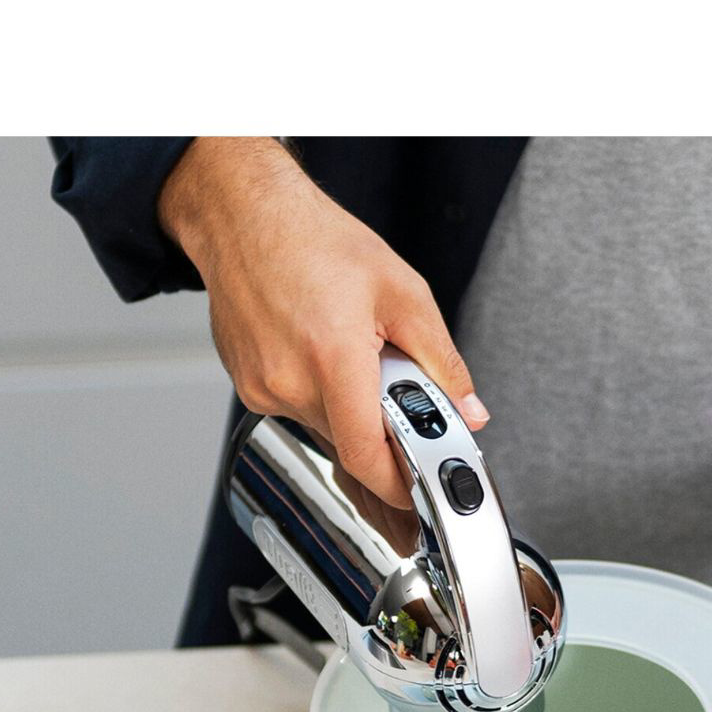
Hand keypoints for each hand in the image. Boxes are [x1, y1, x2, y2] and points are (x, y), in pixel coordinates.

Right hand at [158, 138, 486, 507]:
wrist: (244, 216)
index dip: (397, 487)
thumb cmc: (315, 241)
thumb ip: (441, 361)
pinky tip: (321, 352)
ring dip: (350, 408)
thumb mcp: (402, 292)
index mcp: (332, 357)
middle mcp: (290, 381)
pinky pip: (298, 411)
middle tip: (396, 392)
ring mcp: (264, 388)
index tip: (418, 494)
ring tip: (351, 353)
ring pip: (325, 428)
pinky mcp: (249, 387)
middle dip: (382, 429)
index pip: (366, 456)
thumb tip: (467, 410)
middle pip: (350, 442)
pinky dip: (322, 395)